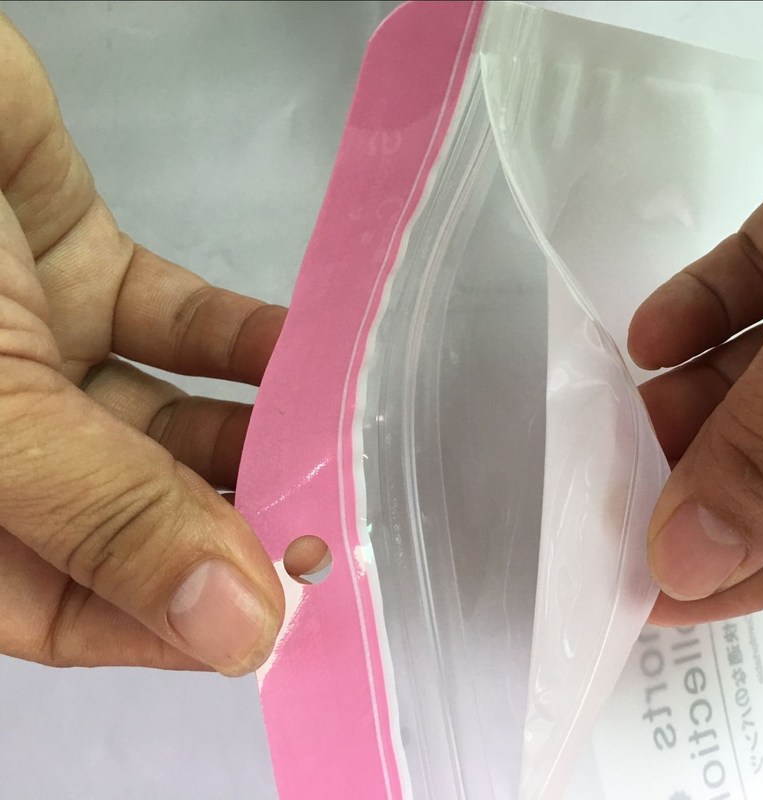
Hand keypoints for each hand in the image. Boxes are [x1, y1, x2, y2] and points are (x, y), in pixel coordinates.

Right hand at [0, 16, 282, 673]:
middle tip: (331, 531)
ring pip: (169, 424)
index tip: (282, 617)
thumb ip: (104, 512)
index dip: (171, 621)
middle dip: (229, 526)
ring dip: (256, 438)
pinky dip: (249, 345)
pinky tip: (319, 362)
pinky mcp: (84, 268)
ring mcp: (38, 353)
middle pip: (132, 516)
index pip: (62, 607)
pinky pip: (183, 327)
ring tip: (344, 454)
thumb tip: (230, 632)